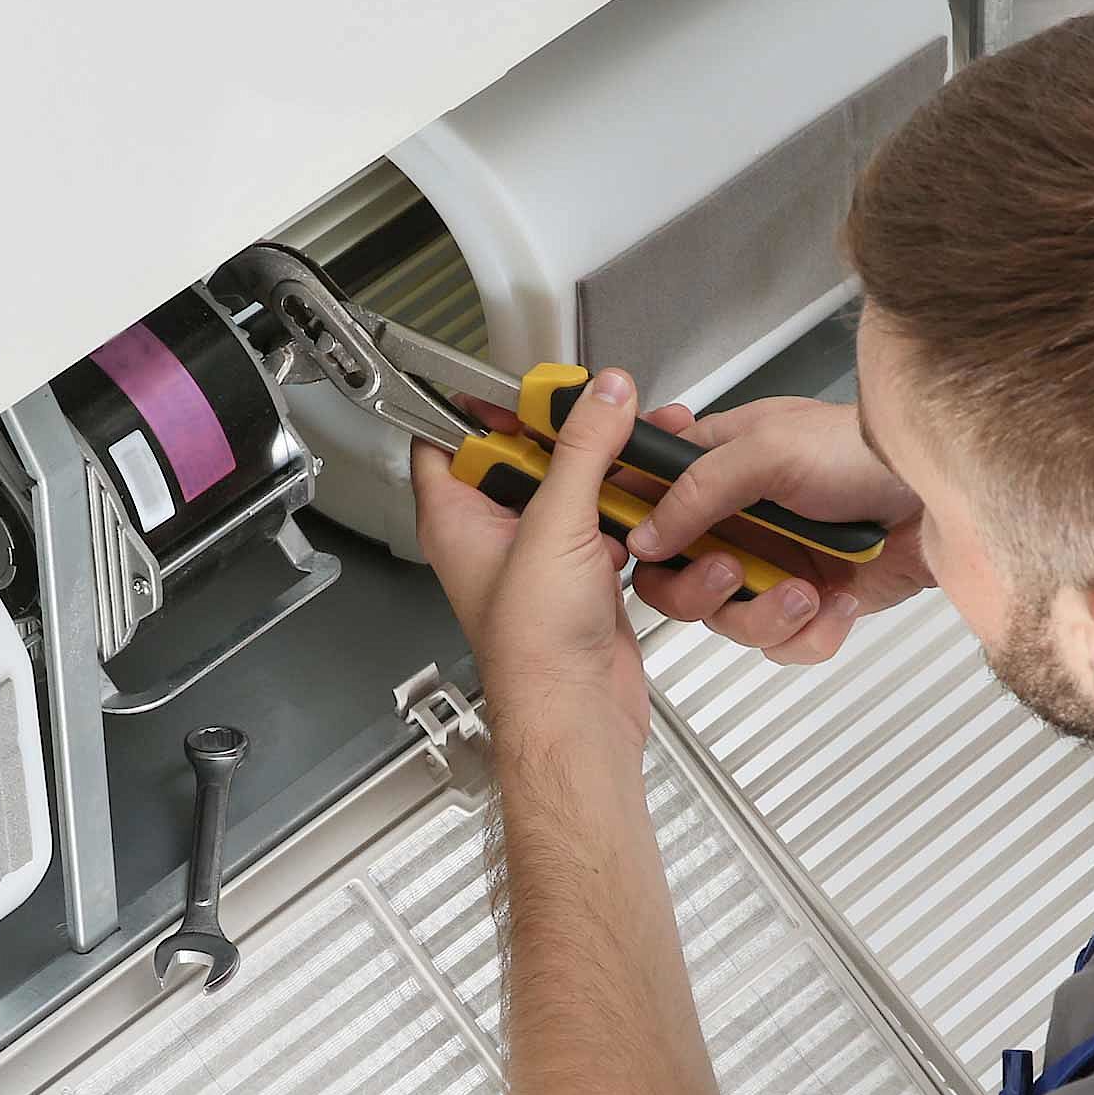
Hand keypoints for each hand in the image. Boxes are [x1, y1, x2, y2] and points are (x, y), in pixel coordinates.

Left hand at [411, 369, 651, 745]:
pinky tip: (649, 495)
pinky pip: (603, 522)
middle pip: (520, 457)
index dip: (478, 405)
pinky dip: (627, 507)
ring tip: (637, 438)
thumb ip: (581, 452)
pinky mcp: (580, 576)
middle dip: (565, 430)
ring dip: (604, 467)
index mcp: (456, 519)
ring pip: (568, 488)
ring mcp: (538, 556)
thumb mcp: (555, 526)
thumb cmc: (534, 647)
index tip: (521, 382)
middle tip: (599, 405)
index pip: (444, 438)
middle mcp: (491, 535)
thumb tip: (602, 397)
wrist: (577, 712)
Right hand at [623, 397, 931, 664]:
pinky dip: (810, 635)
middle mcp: (739, 520)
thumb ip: (697, 491)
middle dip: (699, 590)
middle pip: (675, 578)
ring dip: (765, 617)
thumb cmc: (867, 455)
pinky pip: (782, 644)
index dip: (636, 531)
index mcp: (717, 466)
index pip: (649, 500)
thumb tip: (647, 535)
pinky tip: (841, 604)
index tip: (639, 551)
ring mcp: (773, 564)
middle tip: (732, 574)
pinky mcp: (811, 603)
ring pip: (727, 621)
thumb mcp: (770, 451)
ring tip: (805, 594)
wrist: (947, 499)